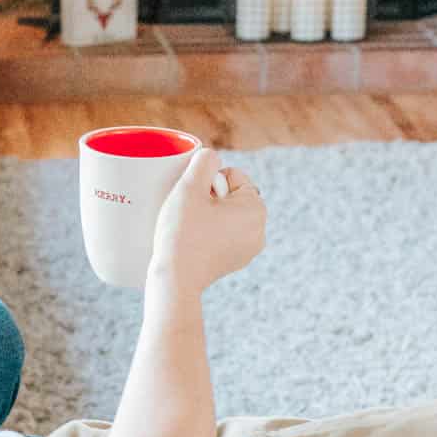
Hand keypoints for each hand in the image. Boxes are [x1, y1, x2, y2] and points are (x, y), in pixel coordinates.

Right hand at [148, 148, 265, 297]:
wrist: (175, 279)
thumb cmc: (183, 233)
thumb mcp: (190, 187)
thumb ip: (204, 161)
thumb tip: (212, 157)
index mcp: (257, 208)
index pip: (233, 176)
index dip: (209, 183)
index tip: (196, 201)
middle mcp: (260, 229)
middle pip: (231, 194)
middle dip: (210, 198)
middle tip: (192, 214)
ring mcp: (249, 248)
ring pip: (226, 214)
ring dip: (208, 214)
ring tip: (192, 228)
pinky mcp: (236, 260)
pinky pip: (224, 233)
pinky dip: (209, 232)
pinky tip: (195, 241)